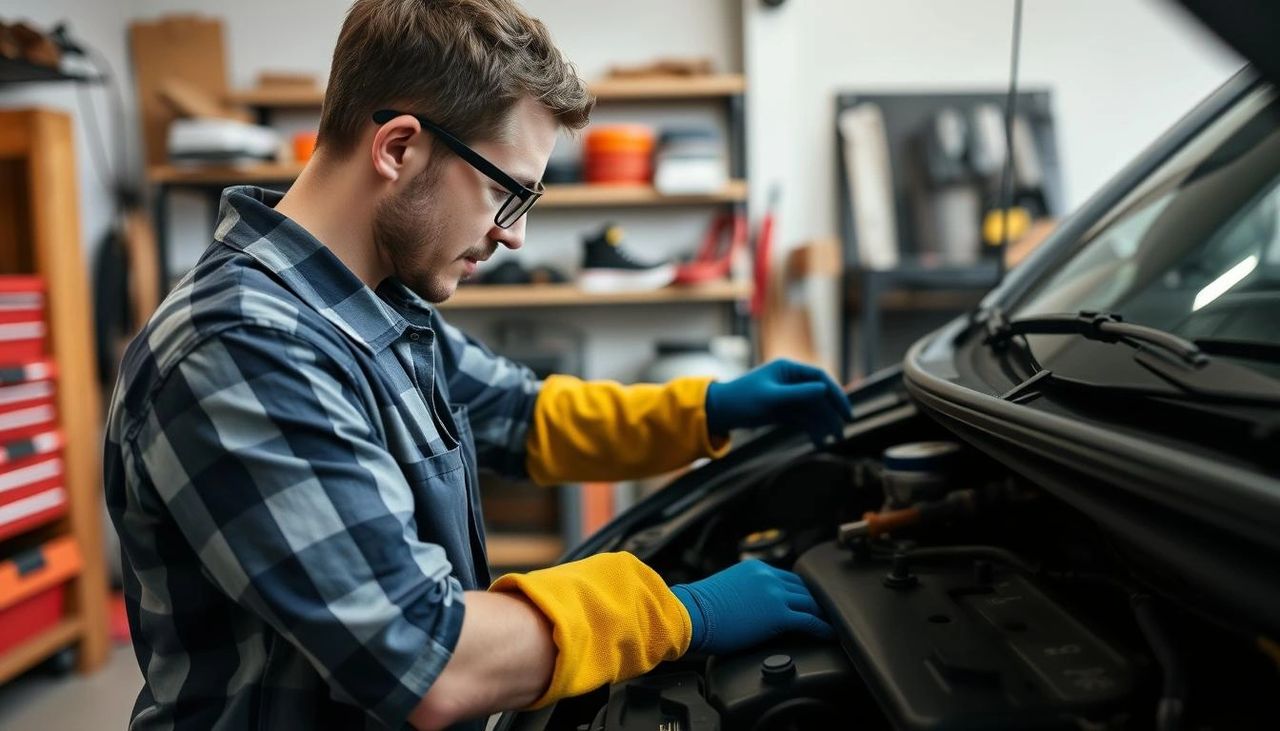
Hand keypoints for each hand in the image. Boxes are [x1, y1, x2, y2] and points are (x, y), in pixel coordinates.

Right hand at [671, 559, 834, 654]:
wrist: (691, 613)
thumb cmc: (699, 608)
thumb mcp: (726, 589)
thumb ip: (744, 591)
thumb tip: (749, 606)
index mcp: (755, 568)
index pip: (787, 578)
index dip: (801, 591)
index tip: (808, 599)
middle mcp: (768, 577)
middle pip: (803, 588)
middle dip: (816, 600)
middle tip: (826, 612)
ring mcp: (775, 594)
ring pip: (810, 602)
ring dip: (823, 614)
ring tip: (832, 623)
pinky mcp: (778, 615)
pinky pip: (809, 621)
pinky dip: (822, 627)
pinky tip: (829, 634)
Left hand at [705, 359, 852, 444]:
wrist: (721, 412)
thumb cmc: (742, 399)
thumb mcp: (771, 398)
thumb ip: (798, 394)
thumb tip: (824, 390)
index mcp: (788, 369)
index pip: (820, 377)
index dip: (835, 393)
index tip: (845, 412)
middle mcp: (791, 381)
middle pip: (819, 395)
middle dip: (832, 413)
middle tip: (842, 431)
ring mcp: (788, 396)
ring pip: (813, 410)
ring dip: (824, 424)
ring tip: (833, 440)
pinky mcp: (784, 411)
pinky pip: (804, 419)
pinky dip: (812, 429)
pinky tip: (819, 442)